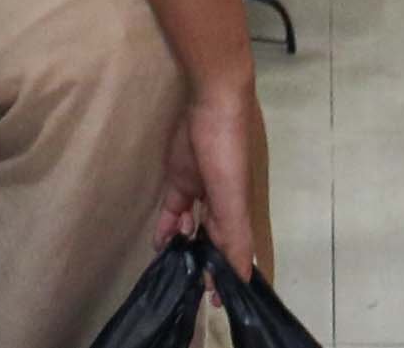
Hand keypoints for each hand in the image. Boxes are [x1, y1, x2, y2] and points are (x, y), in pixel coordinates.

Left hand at [164, 74, 271, 279]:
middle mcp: (221, 204)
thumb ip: (235, 236)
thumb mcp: (233, 198)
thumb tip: (244, 276)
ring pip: (191, 227)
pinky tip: (159, 244)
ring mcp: (200, 191)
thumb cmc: (227, 150)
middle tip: (189, 287)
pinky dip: (166, 228)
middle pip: (211, 241)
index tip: (217, 301)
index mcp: (237, 211)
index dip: (225, 275)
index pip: (232, 251)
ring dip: (183, 246)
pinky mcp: (179, 179)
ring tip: (172, 267)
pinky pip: (172, 211)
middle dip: (202, 263)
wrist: (212, 102)